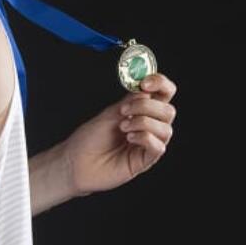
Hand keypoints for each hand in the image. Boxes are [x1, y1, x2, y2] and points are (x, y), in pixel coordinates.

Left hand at [63, 73, 177, 195]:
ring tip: (123, 126)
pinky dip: (145, 137)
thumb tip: (146, 91)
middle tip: (124, 109)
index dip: (160, 83)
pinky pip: (158, 147)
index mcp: (142, 110)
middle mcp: (149, 126)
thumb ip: (130, 101)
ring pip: (166, 129)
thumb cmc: (91, 138)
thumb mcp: (110, 113)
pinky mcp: (145, 161)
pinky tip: (129, 138)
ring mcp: (148, 144)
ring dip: (143, 122)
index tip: (145, 82)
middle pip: (168, 111)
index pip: (164, 93)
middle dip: (148, 106)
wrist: (77, 161)